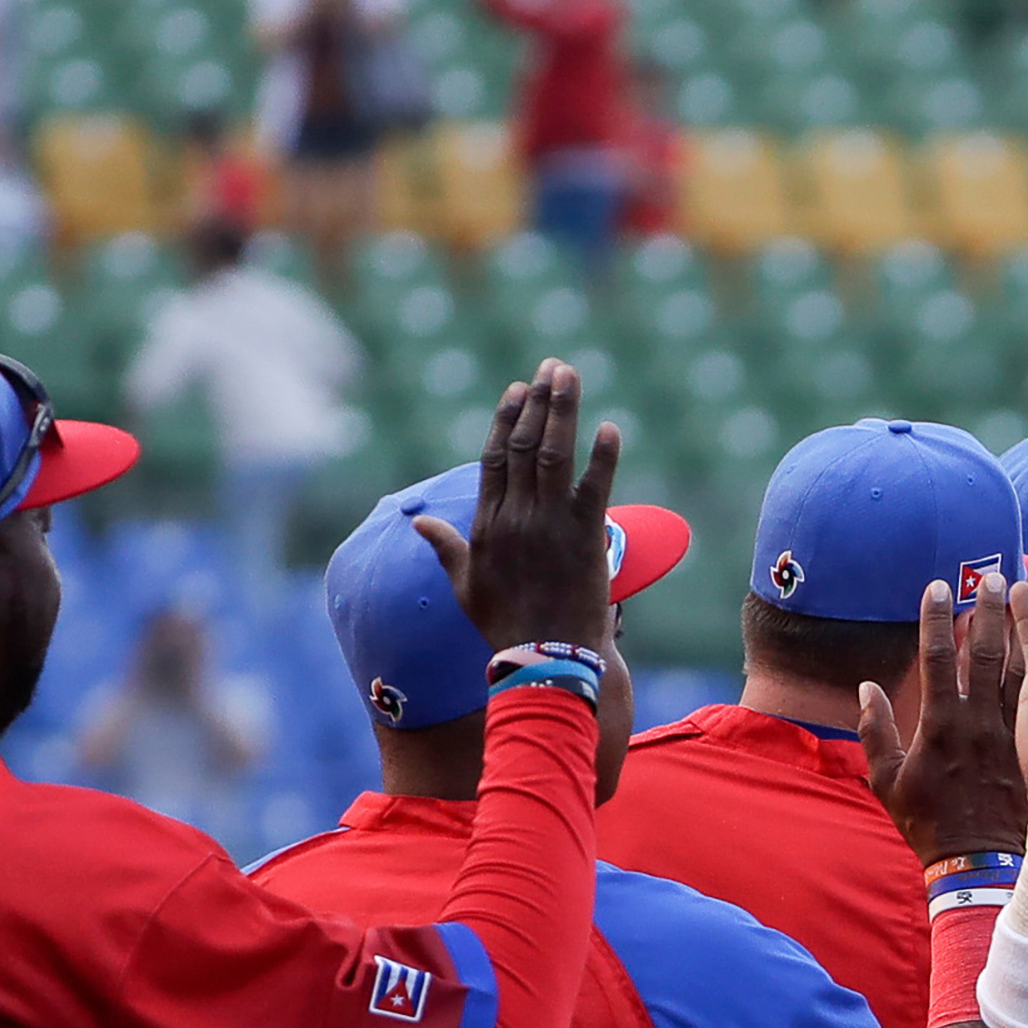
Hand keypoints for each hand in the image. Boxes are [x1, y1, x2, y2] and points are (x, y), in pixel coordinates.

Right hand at [422, 358, 620, 654]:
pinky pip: (595, 488)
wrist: (543, 659)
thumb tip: (418, 522)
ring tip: (570, 376)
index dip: (508, 420)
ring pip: (555, 454)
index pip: (496, 458)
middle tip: (552, 368)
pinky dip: (603, 457)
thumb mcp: (465, 585)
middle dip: (538, 401)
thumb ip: (444, 546)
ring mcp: (549, 524)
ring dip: (563, 411)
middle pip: (526, 445)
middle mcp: (515, 516)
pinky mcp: (584, 538)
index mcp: (487, 524)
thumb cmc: (505, 627)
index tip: (518, 390)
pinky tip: (610, 428)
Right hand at [864, 573, 1027, 862]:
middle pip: (985, 653)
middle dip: (987, 611)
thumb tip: (866, 687)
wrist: (979, 864)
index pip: (938, 658)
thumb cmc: (928, 823)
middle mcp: (977, 721)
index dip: (936, 619)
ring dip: (1021, 629)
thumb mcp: (887, 781)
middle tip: (993, 576)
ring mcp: (1009, 733)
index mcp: (939, 725)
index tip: (937, 586)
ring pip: (1018, 670)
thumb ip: (874, 731)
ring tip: (1026, 595)